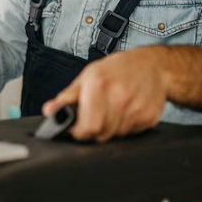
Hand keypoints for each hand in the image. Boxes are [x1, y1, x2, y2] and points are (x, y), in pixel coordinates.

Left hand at [42, 47, 167, 141]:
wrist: (153, 65)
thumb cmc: (118, 69)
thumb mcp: (88, 76)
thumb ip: (67, 96)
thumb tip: (49, 111)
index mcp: (98, 85)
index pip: (86, 127)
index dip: (79, 132)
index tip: (77, 128)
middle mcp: (118, 98)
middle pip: (100, 135)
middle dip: (93, 130)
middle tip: (95, 117)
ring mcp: (136, 109)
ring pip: (115, 136)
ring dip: (110, 129)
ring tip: (112, 110)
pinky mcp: (149, 117)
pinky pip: (131, 134)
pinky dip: (125, 127)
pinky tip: (126, 111)